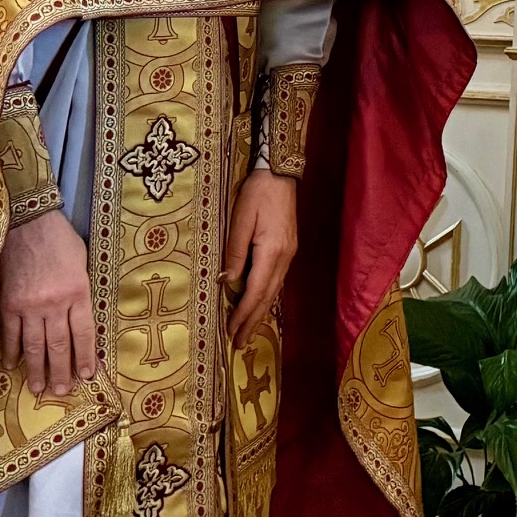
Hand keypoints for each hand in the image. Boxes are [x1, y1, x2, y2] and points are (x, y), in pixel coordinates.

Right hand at [0, 209, 96, 398]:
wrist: (28, 222)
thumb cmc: (60, 239)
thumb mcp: (82, 263)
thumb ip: (80, 292)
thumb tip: (79, 321)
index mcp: (78, 292)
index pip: (84, 333)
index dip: (86, 357)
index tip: (88, 375)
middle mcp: (54, 304)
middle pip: (59, 346)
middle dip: (61, 371)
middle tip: (61, 391)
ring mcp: (29, 306)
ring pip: (34, 346)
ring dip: (36, 369)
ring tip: (38, 388)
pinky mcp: (9, 303)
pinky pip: (10, 333)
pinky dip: (11, 351)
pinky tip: (12, 365)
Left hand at [224, 170, 300, 343]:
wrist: (280, 173)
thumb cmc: (257, 193)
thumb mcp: (240, 220)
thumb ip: (235, 251)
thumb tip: (227, 281)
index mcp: (272, 251)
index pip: (255, 291)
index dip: (243, 314)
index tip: (232, 332)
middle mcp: (284, 257)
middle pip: (268, 296)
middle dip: (254, 321)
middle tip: (241, 343)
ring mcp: (289, 253)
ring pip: (274, 290)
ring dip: (261, 311)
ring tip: (250, 330)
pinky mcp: (289, 248)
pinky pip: (277, 279)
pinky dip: (268, 296)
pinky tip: (261, 302)